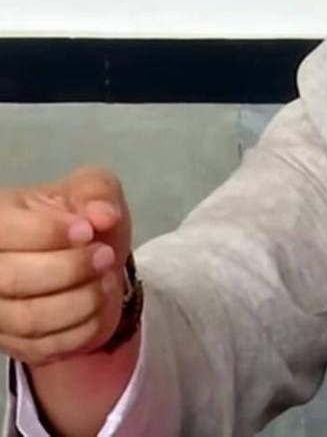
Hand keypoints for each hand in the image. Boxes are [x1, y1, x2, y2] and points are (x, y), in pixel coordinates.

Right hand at [0, 167, 132, 366]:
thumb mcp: (94, 190)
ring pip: (31, 318)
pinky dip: (84, 327)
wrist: (90, 263)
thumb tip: (102, 214)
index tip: (87, 231)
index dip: (49, 233)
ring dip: (82, 300)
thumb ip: (95, 192)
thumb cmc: (82, 221)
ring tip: (107, 280)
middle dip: (71, 268)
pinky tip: (99, 304)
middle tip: (105, 257)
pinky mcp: (14, 344)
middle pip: (12, 279)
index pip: (5, 231)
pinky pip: (48, 347)